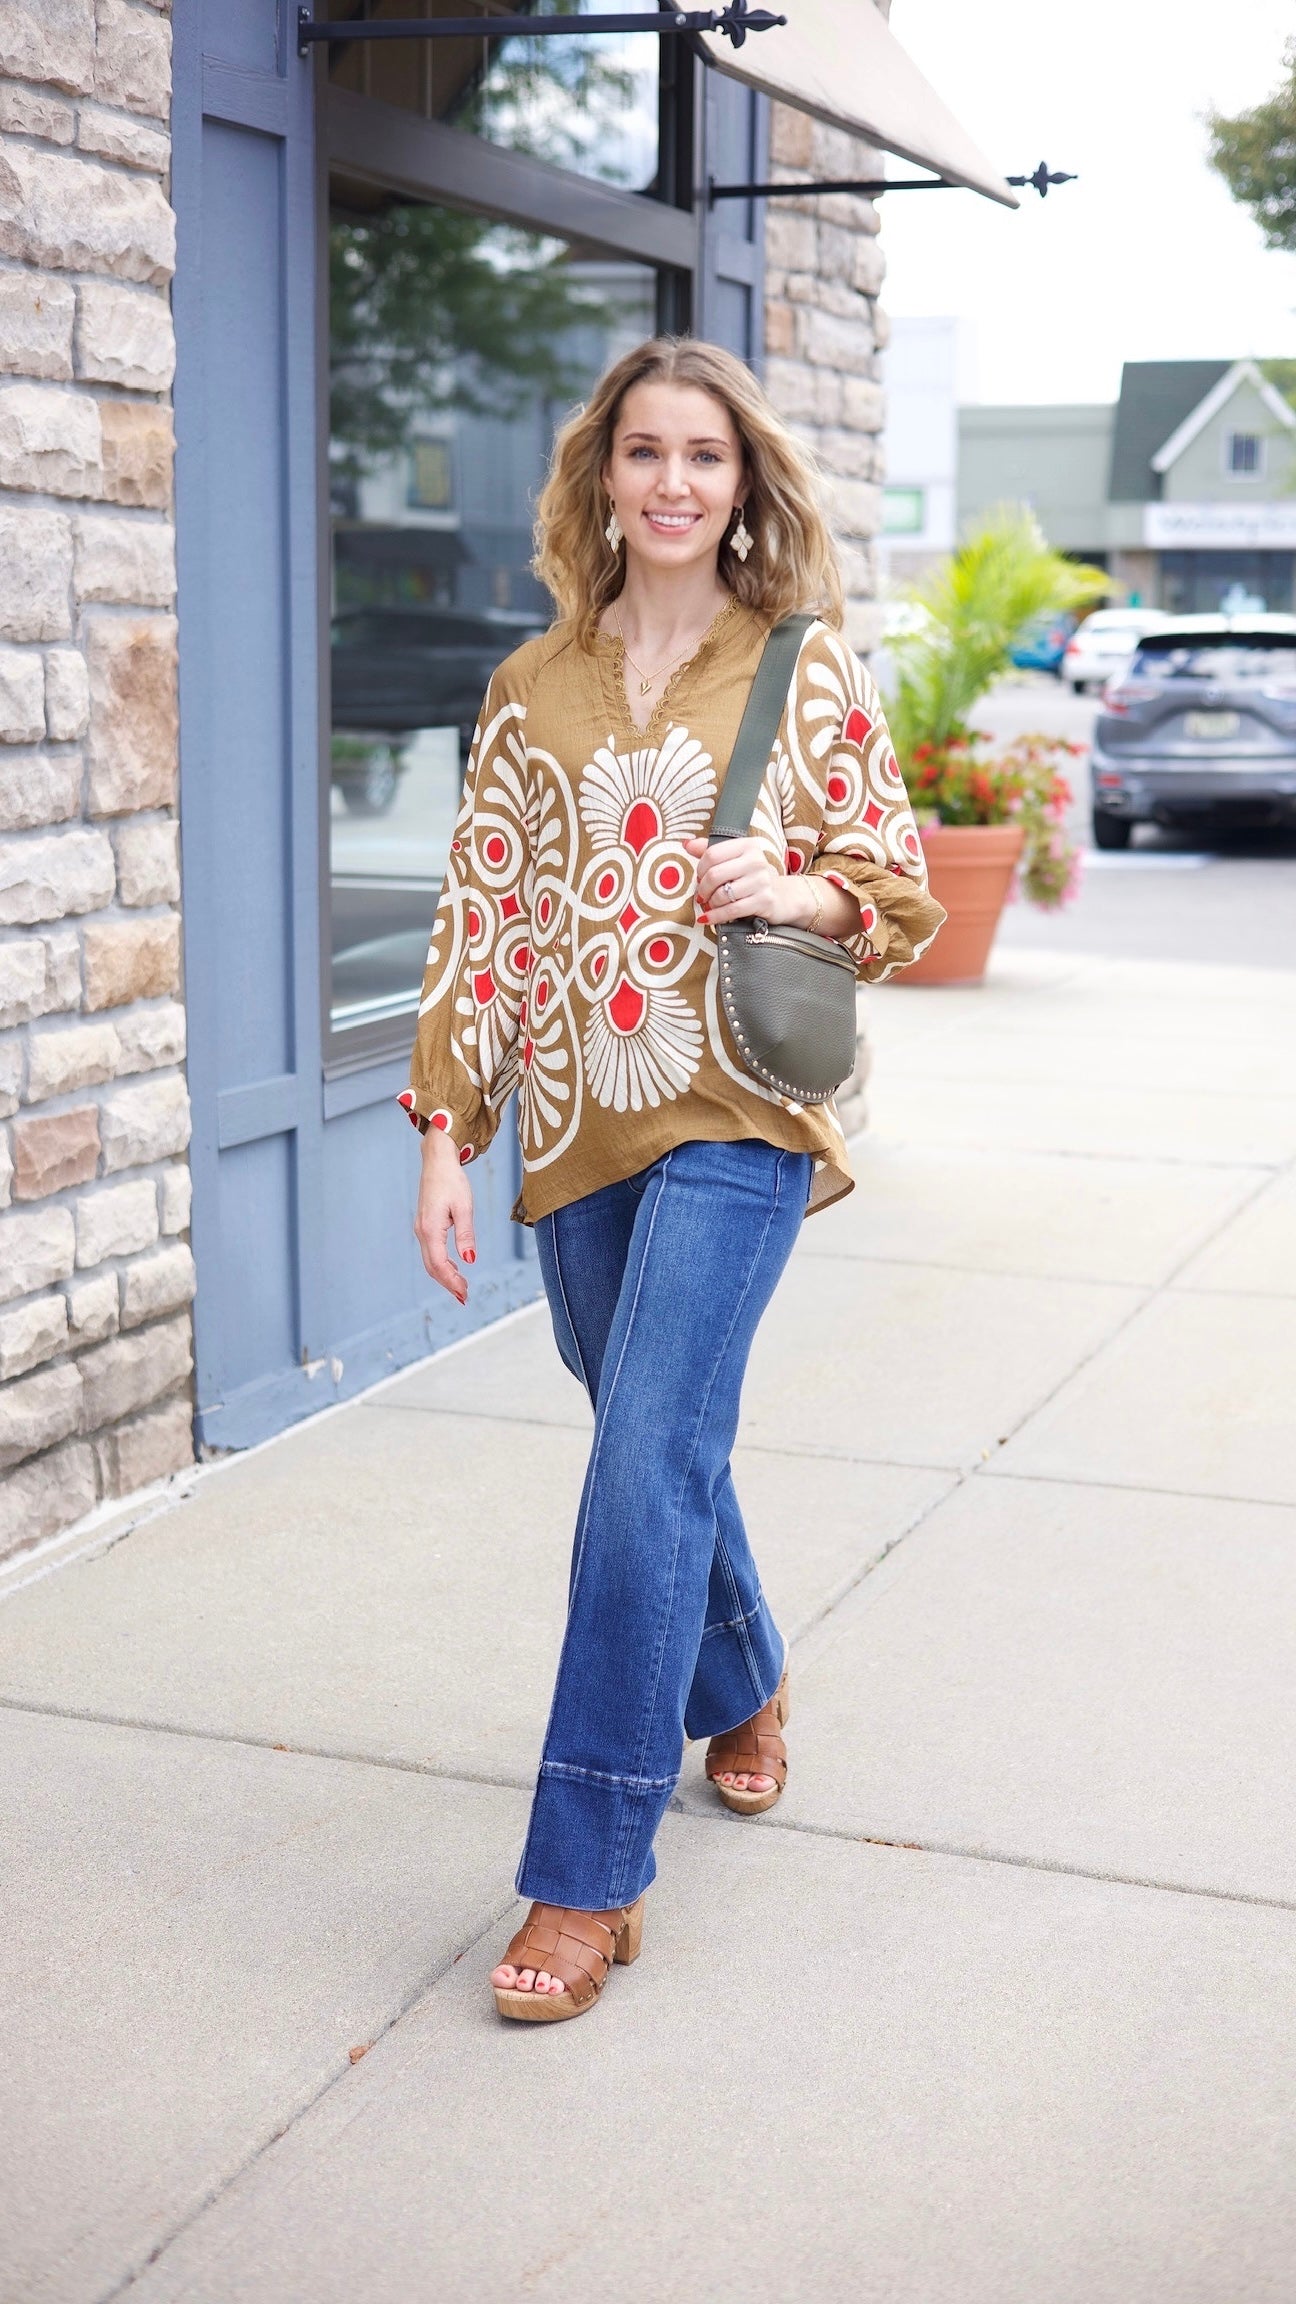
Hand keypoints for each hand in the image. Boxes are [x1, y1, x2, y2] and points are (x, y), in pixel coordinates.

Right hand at [413, 1126, 475, 1304]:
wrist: (437, 1162)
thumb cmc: (452, 1181)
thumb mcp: (464, 1207)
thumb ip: (466, 1235)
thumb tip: (469, 1259)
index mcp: (430, 1229)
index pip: (440, 1264)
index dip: (452, 1281)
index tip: (465, 1293)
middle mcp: (422, 1232)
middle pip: (432, 1267)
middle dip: (448, 1284)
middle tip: (464, 1297)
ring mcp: (421, 1229)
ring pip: (431, 1261)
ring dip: (445, 1276)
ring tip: (461, 1287)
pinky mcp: (425, 1225)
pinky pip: (431, 1251)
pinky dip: (442, 1264)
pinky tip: (455, 1267)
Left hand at [682, 834, 812, 927]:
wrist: (783, 896)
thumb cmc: (752, 877)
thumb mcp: (735, 859)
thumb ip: (710, 850)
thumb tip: (687, 844)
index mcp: (747, 846)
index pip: (712, 854)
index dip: (700, 869)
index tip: (700, 877)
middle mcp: (756, 861)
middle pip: (714, 875)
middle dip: (703, 888)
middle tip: (701, 895)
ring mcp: (762, 881)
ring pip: (722, 894)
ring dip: (710, 903)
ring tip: (710, 905)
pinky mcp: (764, 901)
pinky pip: (731, 910)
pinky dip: (716, 916)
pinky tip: (708, 918)